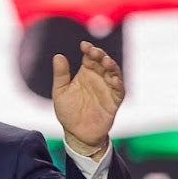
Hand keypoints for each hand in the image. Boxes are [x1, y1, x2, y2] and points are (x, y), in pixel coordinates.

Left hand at [51, 40, 123, 158]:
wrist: (76, 133)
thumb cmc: (68, 112)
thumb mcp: (60, 92)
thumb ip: (60, 75)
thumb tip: (58, 56)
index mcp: (86, 73)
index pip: (90, 57)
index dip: (89, 49)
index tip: (84, 45)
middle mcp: (99, 78)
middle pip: (103, 61)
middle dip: (100, 55)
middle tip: (95, 52)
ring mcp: (108, 88)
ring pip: (114, 73)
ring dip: (111, 66)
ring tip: (106, 62)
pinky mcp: (115, 100)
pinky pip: (119, 90)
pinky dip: (118, 84)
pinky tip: (114, 79)